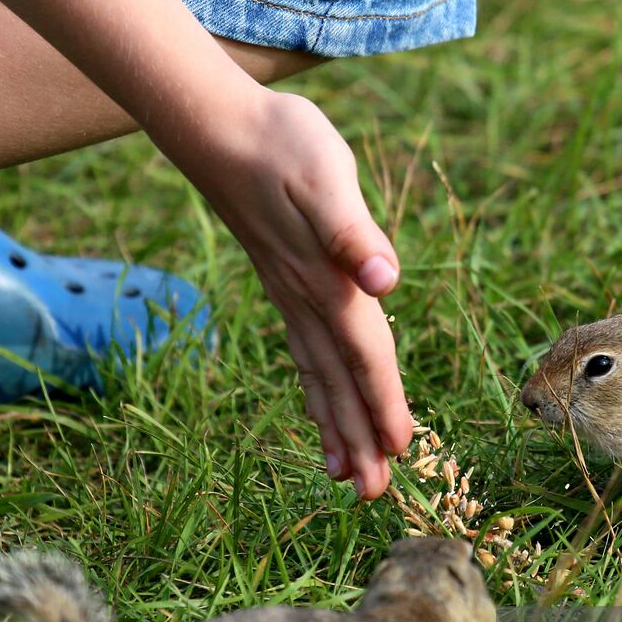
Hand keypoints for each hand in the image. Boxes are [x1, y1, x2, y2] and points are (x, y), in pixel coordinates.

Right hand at [184, 89, 412, 498]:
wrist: (220, 126)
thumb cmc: (281, 143)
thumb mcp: (327, 176)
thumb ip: (353, 232)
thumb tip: (384, 279)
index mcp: (328, 282)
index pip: (364, 355)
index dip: (383, 402)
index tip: (400, 450)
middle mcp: (308, 300)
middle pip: (340, 382)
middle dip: (358, 438)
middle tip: (373, 496)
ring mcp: (291, 298)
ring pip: (318, 376)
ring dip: (335, 426)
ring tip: (345, 476)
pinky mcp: (284, 286)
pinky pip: (303, 354)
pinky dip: (315, 390)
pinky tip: (320, 408)